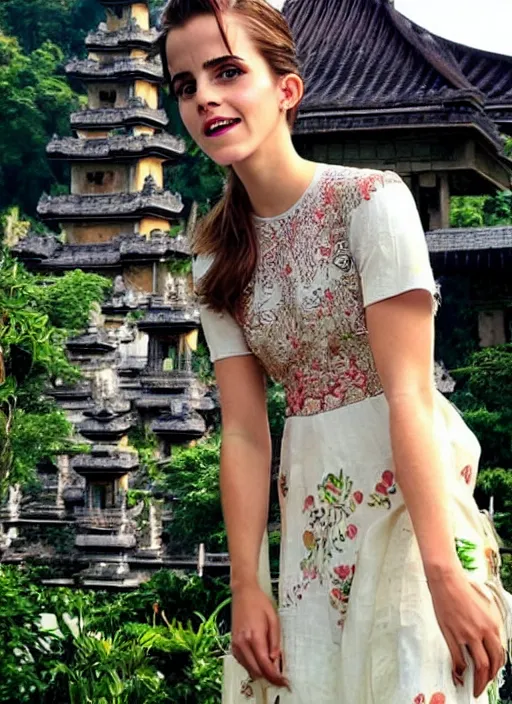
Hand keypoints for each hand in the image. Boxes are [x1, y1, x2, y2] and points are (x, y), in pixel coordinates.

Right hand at [231, 583, 288, 688]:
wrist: (243, 592)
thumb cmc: (259, 602)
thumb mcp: (274, 619)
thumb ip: (275, 641)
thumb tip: (275, 659)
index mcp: (254, 637)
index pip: (265, 665)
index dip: (275, 676)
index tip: (284, 681)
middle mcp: (242, 643)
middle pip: (256, 671)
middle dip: (269, 677)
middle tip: (280, 678)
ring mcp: (236, 644)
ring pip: (249, 669)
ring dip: (260, 672)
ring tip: (272, 669)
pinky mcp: (233, 644)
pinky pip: (243, 662)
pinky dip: (252, 666)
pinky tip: (260, 660)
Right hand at [428, 564, 504, 696]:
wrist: (447, 580)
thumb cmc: (463, 588)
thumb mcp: (484, 606)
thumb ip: (488, 624)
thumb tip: (488, 639)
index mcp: (492, 624)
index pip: (499, 654)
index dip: (496, 667)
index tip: (491, 673)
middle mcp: (482, 631)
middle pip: (491, 663)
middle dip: (488, 678)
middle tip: (483, 685)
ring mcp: (468, 634)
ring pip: (479, 665)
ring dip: (478, 680)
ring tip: (474, 687)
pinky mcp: (453, 634)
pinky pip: (459, 658)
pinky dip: (460, 670)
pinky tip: (459, 673)